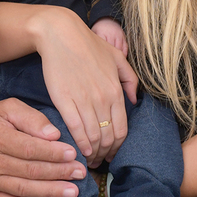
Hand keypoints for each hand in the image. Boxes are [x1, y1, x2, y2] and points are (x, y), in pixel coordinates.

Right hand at [0, 98, 84, 196]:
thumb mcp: (7, 108)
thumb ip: (31, 117)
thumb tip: (53, 134)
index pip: (28, 148)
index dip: (52, 153)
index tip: (72, 153)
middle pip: (29, 170)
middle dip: (58, 172)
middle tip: (80, 172)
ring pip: (23, 189)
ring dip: (51, 191)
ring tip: (72, 191)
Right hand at [33, 7, 137, 168]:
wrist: (61, 34)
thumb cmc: (89, 44)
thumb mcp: (117, 57)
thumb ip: (130, 79)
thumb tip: (134, 99)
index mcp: (116, 91)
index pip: (122, 130)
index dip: (118, 148)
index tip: (112, 155)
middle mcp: (103, 99)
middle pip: (108, 138)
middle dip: (105, 155)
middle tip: (100, 161)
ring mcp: (84, 100)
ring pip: (93, 137)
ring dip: (93, 153)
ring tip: (89, 160)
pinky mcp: (64, 100)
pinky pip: (76, 129)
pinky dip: (80, 144)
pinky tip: (80, 151)